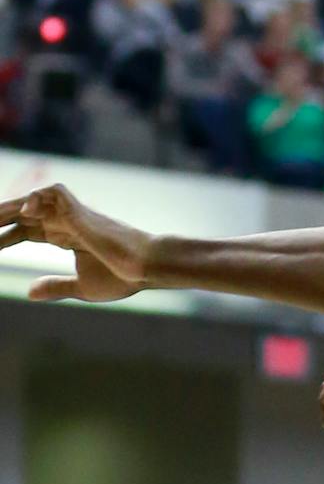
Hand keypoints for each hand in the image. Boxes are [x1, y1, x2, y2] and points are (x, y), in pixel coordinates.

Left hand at [2, 184, 154, 303]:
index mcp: (65, 236)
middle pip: (22, 213)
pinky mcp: (82, 212)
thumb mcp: (83, 286)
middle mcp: (65, 222)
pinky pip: (55, 192)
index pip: (25, 230)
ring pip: (32, 199)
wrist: (148, 269)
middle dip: (0, 219)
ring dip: (9, 207)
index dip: (4, 237)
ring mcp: (73, 215)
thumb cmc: (125, 277)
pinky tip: (26, 214)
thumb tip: (29, 292)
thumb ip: (57, 286)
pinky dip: (37, 197)